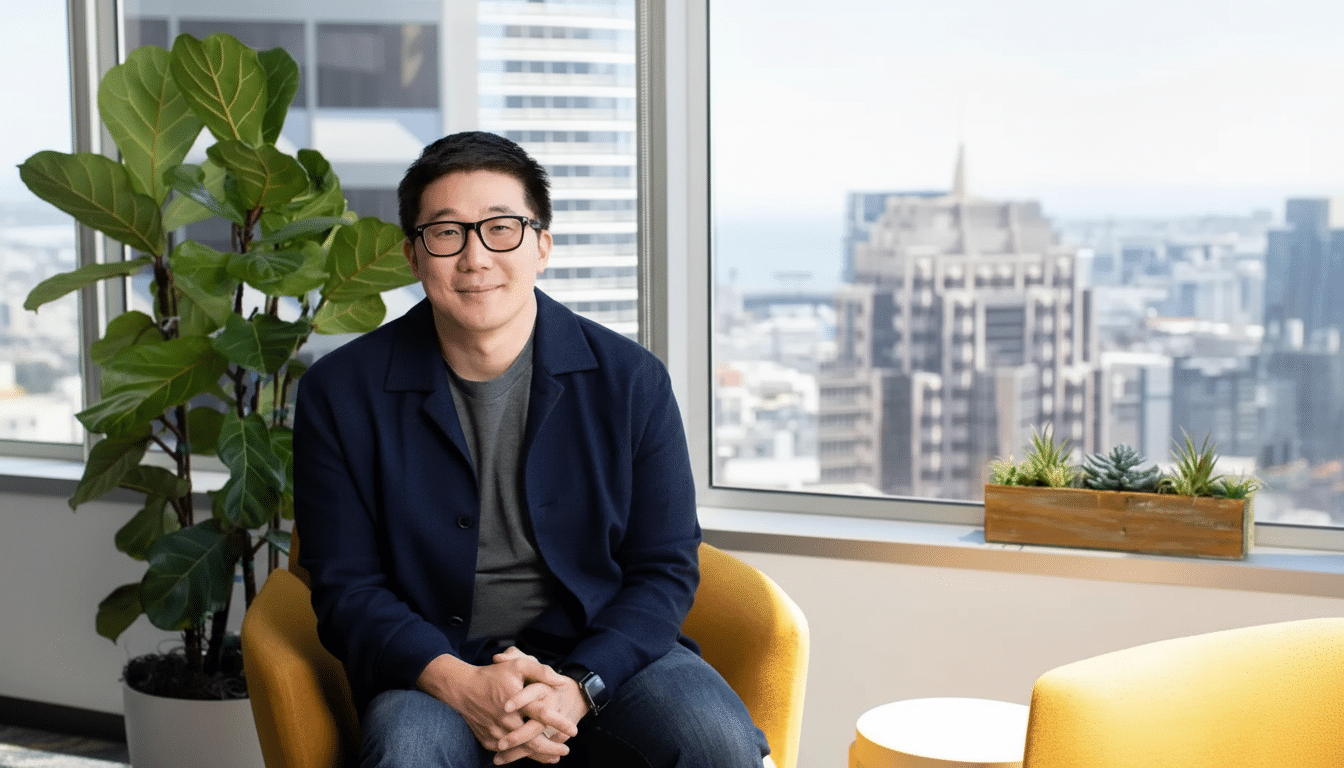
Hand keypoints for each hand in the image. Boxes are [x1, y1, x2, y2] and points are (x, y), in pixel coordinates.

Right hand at [416, 651, 573, 763]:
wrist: (461, 688)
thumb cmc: (492, 675)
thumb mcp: (517, 665)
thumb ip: (541, 672)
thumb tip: (561, 683)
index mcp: (517, 702)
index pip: (543, 714)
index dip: (559, 723)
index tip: (574, 730)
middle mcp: (506, 720)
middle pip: (533, 740)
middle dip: (552, 748)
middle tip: (566, 750)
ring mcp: (496, 733)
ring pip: (521, 749)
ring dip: (539, 755)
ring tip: (554, 756)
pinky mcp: (487, 740)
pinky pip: (506, 751)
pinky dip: (520, 754)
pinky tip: (532, 755)